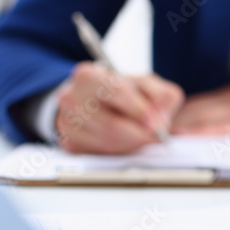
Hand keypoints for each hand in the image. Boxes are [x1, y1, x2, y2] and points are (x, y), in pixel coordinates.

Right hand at [55, 62, 183, 153]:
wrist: (93, 100)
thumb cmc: (121, 91)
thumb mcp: (147, 85)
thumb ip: (162, 96)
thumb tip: (162, 120)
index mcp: (88, 76)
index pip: (118, 93)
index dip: (141, 110)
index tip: (156, 123)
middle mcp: (71, 98)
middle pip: (112, 125)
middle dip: (141, 134)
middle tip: (157, 136)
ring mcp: (67, 122)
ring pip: (108, 143)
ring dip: (133, 143)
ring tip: (141, 135)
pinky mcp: (70, 143)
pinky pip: (102, 153)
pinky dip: (121, 150)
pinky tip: (126, 140)